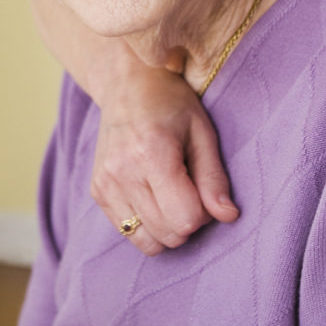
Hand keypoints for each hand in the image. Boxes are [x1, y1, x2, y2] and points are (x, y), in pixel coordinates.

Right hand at [89, 65, 236, 254]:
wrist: (127, 83)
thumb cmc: (171, 103)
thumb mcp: (202, 132)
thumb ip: (214, 178)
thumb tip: (229, 216)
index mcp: (152, 153)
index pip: (185, 219)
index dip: (203, 212)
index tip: (202, 187)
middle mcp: (122, 172)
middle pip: (168, 234)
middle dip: (187, 221)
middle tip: (188, 189)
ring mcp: (105, 183)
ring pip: (147, 242)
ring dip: (167, 228)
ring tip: (170, 196)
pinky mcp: (96, 191)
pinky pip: (127, 232)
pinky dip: (146, 224)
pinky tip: (151, 195)